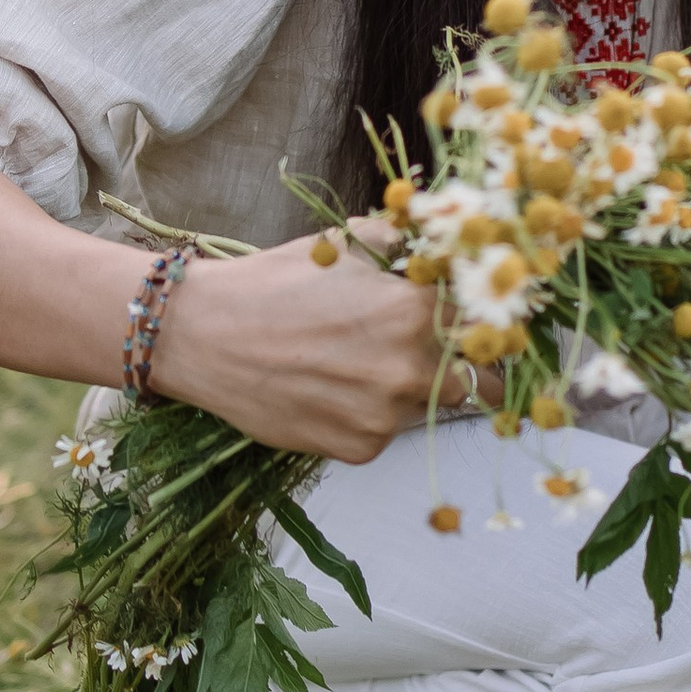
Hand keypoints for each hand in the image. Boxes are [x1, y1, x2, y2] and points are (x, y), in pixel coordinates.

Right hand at [148, 222, 467, 460]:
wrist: (203, 334)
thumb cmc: (273, 282)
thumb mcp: (346, 243)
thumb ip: (409, 247)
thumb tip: (452, 249)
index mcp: (417, 309)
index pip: (487, 325)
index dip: (487, 324)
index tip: (484, 327)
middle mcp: (411, 367)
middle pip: (479, 379)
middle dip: (468, 368)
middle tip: (440, 355)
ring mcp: (385, 415)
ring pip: (431, 408)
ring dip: (415, 392)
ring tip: (363, 366)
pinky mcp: (359, 449)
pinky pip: (388, 434)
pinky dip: (371, 416)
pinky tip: (333, 390)